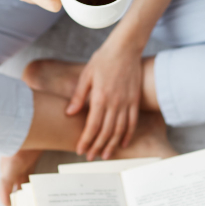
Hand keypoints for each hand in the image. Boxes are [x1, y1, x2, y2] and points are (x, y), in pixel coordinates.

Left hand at [66, 41, 142, 160]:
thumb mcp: (86, 75)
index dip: (86, 140)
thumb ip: (79, 96)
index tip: (80, 150)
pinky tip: (123, 143)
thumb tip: (69, 113)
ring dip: (112, 145)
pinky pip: (132, 121)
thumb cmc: (103, 59)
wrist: (125, 48)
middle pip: (106, 131)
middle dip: (97, 146)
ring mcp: (127, 102)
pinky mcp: (135, 100)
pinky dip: (128, 134)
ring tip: (105, 155)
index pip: (93, 125)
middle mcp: (115, 102)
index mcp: (100, 97)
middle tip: (90, 157)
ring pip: (120, 130)